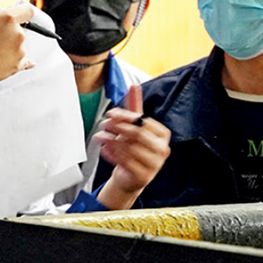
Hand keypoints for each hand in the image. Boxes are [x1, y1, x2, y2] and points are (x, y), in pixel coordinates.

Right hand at [0, 0, 35, 97]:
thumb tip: (3, 17)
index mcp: (7, 19)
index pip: (28, 10)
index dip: (22, 12)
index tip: (20, 14)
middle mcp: (17, 34)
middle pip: (21, 28)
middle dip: (10, 30)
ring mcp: (19, 51)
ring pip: (18, 45)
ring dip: (9, 46)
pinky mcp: (17, 66)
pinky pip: (23, 61)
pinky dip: (15, 59)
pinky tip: (9, 59)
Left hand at [92, 85, 170, 208]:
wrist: (130, 175)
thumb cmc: (134, 146)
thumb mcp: (135, 126)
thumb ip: (134, 107)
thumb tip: (133, 85)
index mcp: (163, 135)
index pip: (143, 121)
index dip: (125, 116)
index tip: (110, 113)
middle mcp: (162, 150)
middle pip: (137, 134)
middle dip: (118, 127)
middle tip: (103, 124)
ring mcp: (155, 165)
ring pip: (130, 148)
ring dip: (111, 140)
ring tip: (100, 135)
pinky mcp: (143, 177)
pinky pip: (125, 163)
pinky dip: (112, 154)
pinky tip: (103, 147)